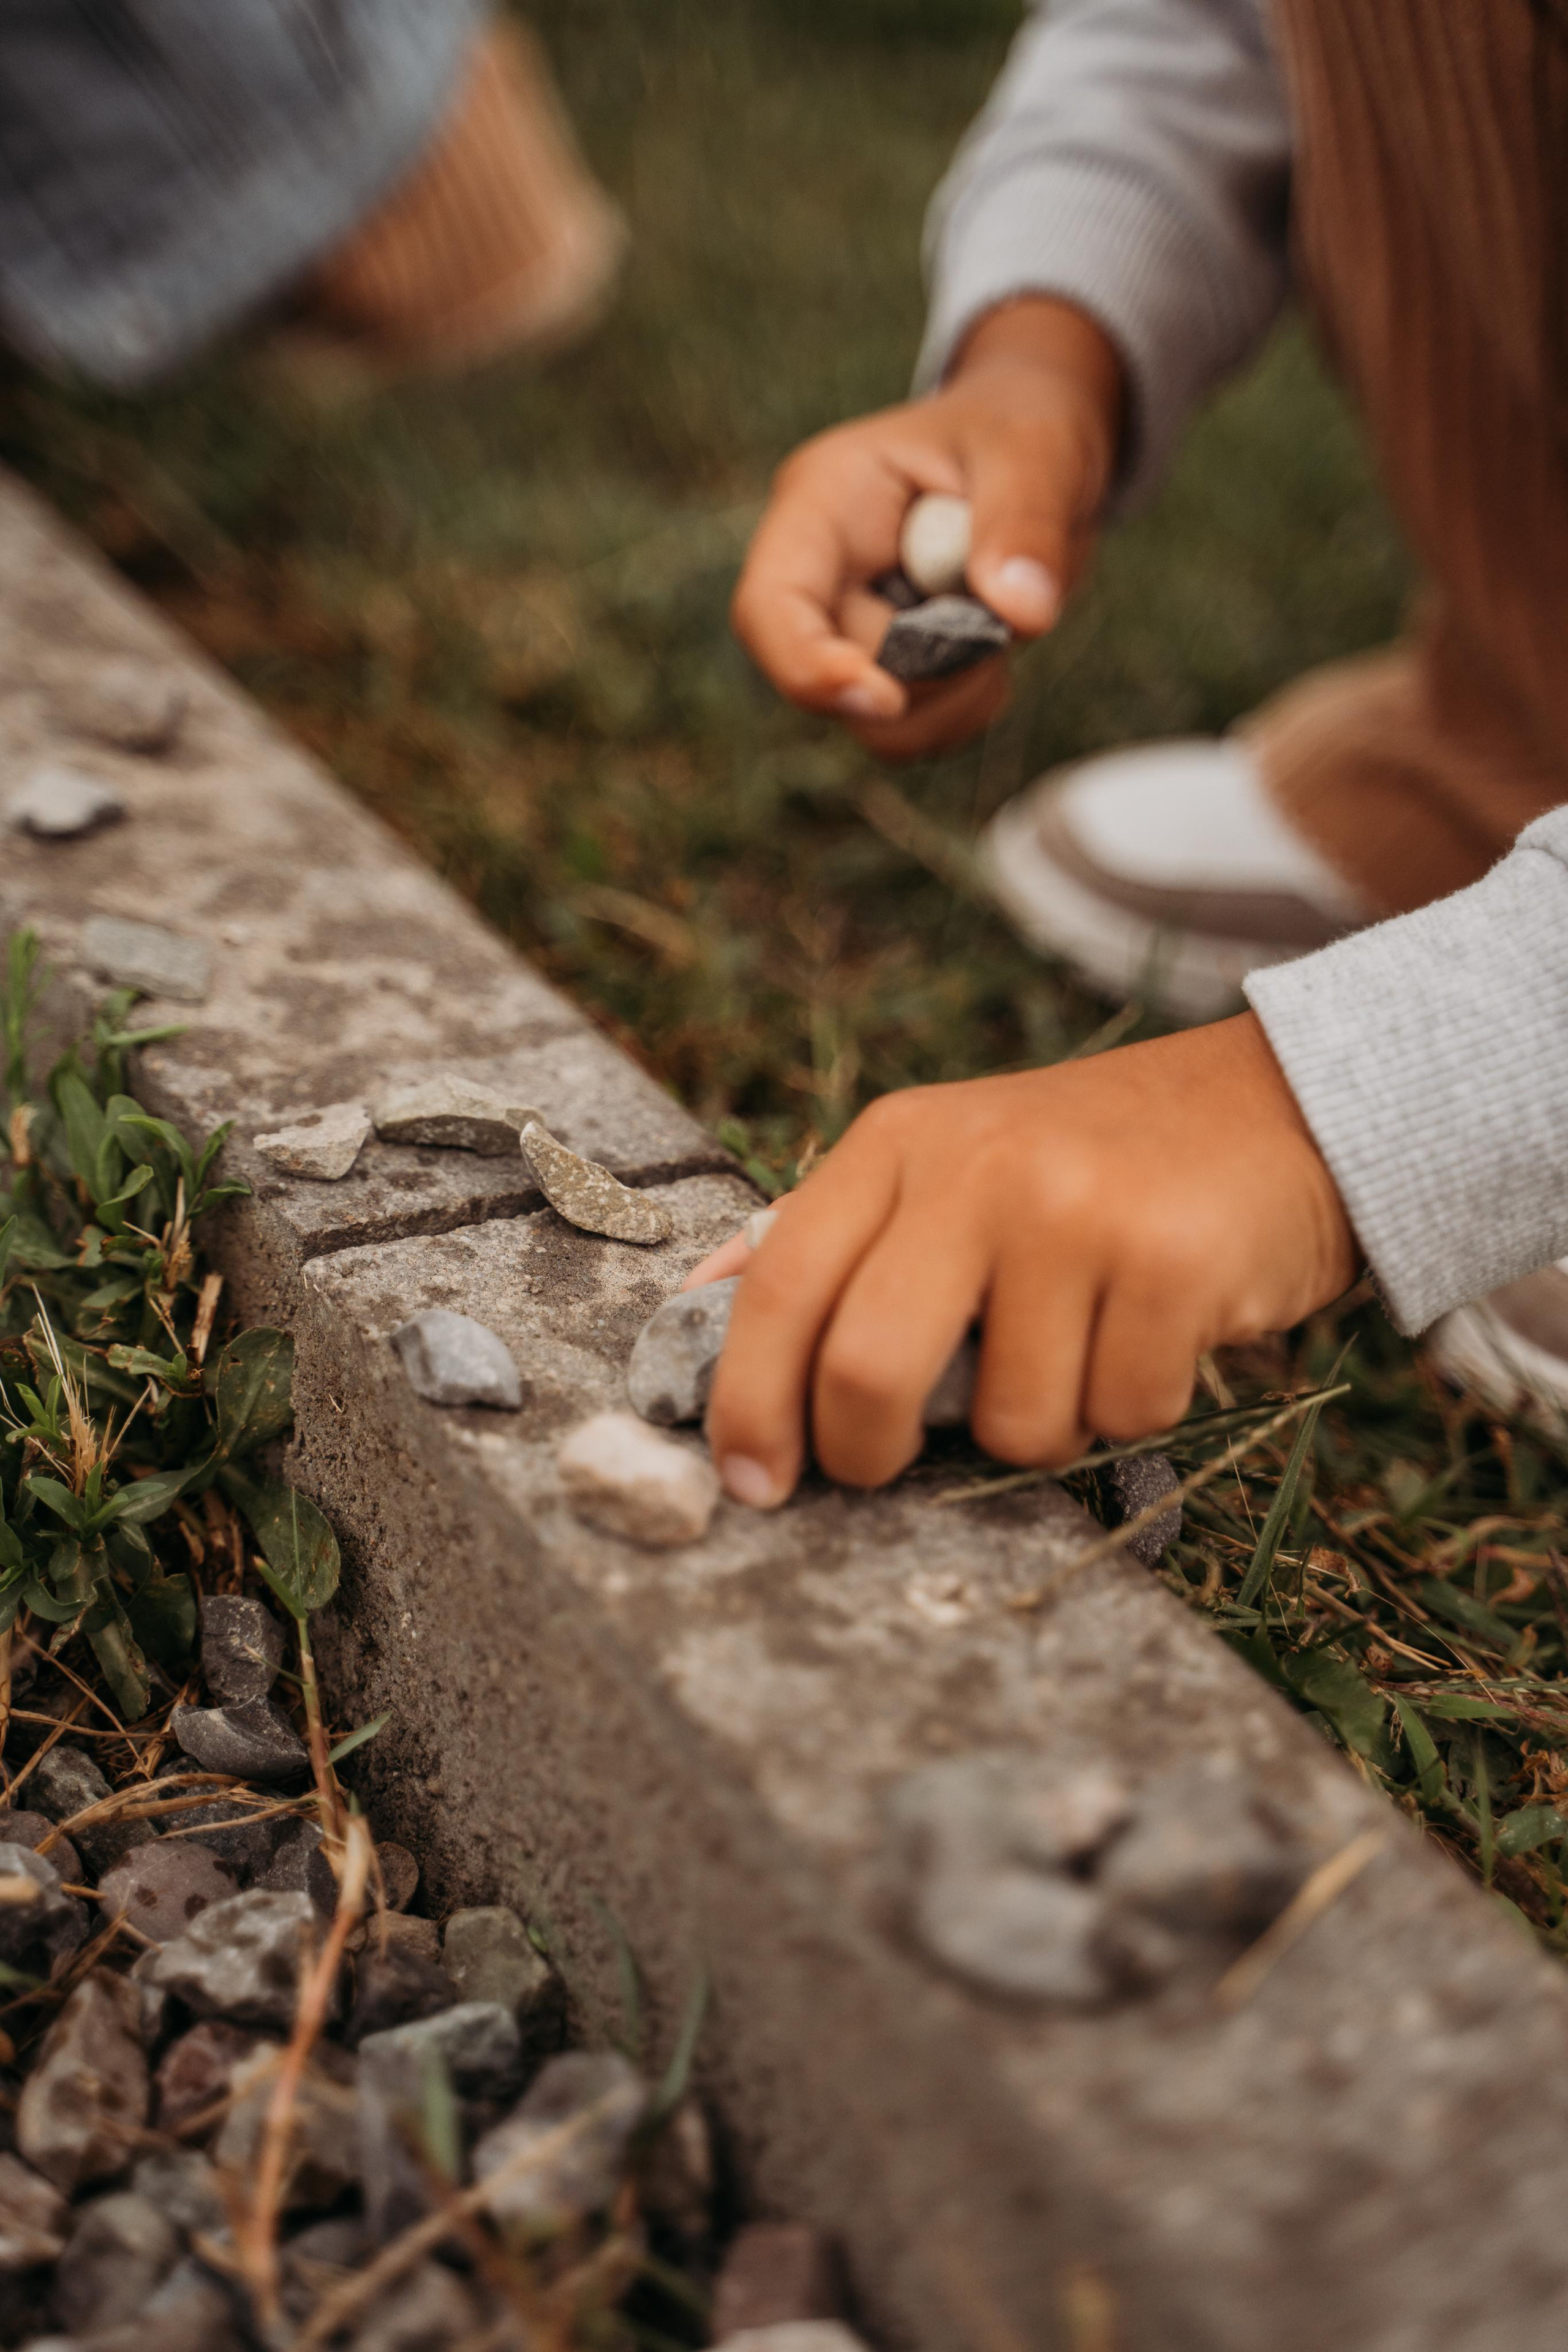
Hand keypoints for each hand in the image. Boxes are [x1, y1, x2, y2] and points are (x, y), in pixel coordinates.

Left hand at [690, 1015, 1357, 1504]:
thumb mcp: (949, 1163)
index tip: (749, 1480)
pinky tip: (1153, 1335)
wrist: (1278, 1104)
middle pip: (866, 1366)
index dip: (746, 1399)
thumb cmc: (1091, 1164)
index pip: (780, 1282)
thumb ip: (837, 1238)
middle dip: (867, 1451)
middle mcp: (975, 1167)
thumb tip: (698, 1309)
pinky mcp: (1170, 1260)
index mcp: (899, 1142)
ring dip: (1044, 1426)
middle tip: (889, 1466)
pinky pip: (1121, 1414)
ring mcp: (1074, 1210)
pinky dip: (1135, 1408)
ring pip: (1012, 1420)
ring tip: (1080, 1350)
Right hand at [730, 297, 1123, 760]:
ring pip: (876, 723)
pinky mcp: (884, 671)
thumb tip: (1023, 615)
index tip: (887, 699)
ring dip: (956, 693)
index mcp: (822, 503)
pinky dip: (969, 706)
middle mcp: (819, 575)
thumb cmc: (1020, 428)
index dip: (809, 668)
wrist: (1034, 455)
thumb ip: (1026, 520)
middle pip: (837, 675)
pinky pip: (916, 732)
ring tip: (1005, 618)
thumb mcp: (1035, 449)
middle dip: (932, 665)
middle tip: (1004, 608)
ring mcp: (847, 630)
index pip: (770, 607)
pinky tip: (997, 642)